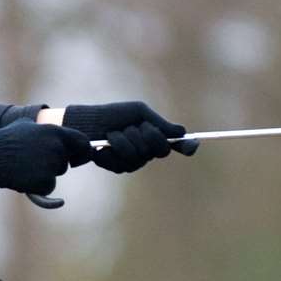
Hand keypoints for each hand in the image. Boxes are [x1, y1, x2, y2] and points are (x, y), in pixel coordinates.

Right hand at [0, 119, 92, 193]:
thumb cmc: (5, 138)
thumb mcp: (26, 125)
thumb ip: (45, 130)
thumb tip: (56, 133)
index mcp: (56, 131)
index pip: (82, 142)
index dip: (81, 151)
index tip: (75, 157)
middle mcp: (57, 147)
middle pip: (65, 162)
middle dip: (53, 164)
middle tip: (33, 162)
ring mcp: (52, 164)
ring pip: (55, 174)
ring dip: (43, 174)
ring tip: (23, 167)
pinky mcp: (45, 181)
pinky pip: (48, 188)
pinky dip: (37, 187)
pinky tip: (23, 177)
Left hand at [63, 101, 199, 172]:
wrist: (88, 122)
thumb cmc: (114, 114)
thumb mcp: (138, 113)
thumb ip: (158, 123)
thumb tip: (182, 131)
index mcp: (155, 137)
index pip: (177, 144)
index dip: (187, 145)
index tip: (192, 145)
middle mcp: (148, 152)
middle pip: (159, 150)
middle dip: (144, 134)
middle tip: (130, 126)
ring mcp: (133, 162)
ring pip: (138, 156)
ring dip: (123, 140)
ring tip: (112, 133)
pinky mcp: (117, 168)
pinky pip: (121, 163)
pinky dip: (111, 148)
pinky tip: (104, 145)